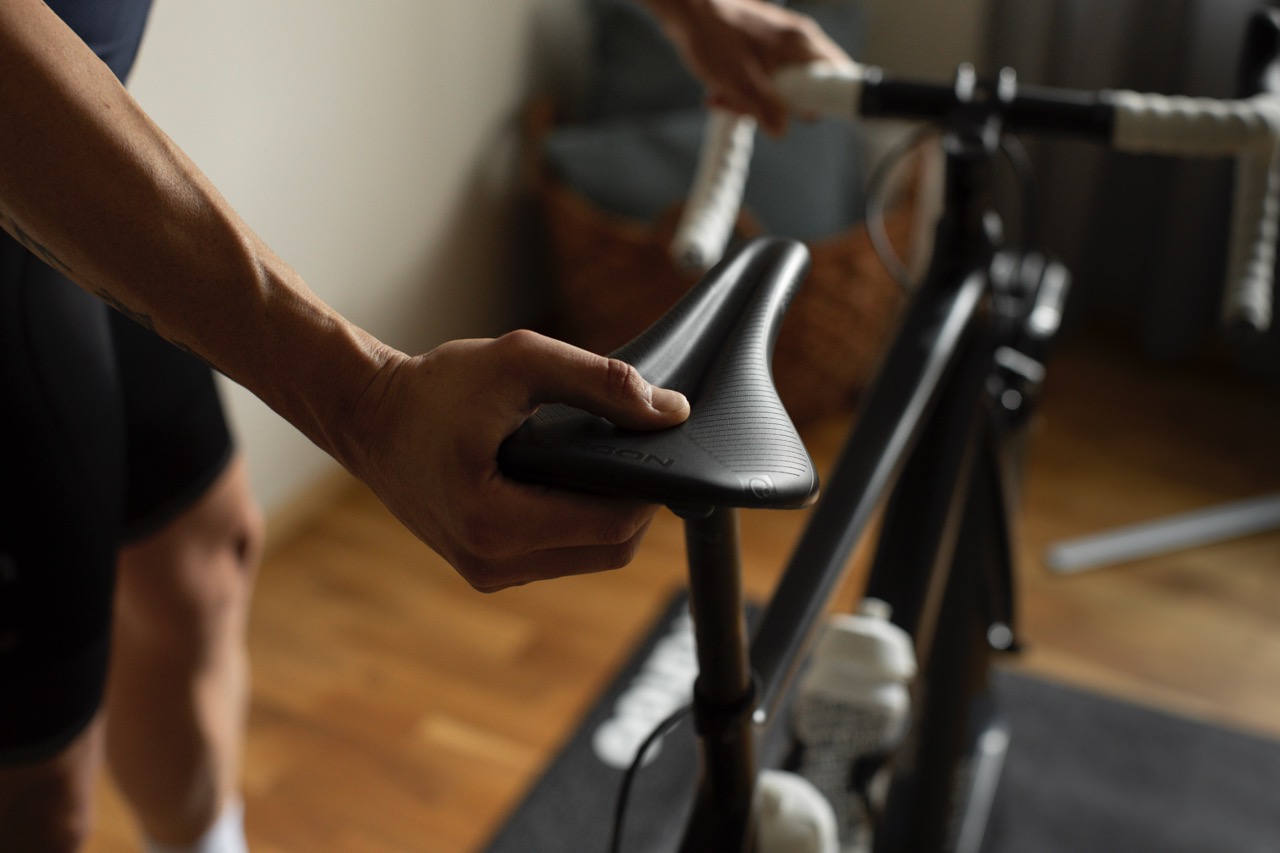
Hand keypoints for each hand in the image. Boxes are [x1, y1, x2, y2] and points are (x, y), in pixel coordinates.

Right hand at [349, 330, 689, 591]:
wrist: (369, 418)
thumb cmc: (437, 387)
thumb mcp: (521, 362)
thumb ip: (601, 383)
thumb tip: (671, 412)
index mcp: (494, 521)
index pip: (612, 525)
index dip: (650, 488)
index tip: (662, 445)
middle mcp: (492, 563)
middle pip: (610, 550)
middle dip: (636, 503)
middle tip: (639, 450)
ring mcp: (489, 574)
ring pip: (590, 557)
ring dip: (610, 513)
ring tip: (605, 460)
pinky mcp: (488, 569)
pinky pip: (561, 555)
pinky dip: (580, 521)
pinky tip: (574, 479)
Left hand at [648, 0, 854, 133]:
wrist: (685, 8)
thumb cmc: (711, 35)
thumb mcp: (740, 81)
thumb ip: (765, 108)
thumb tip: (781, 130)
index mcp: (801, 44)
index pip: (838, 74)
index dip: (828, 100)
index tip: (805, 114)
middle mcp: (796, 41)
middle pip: (805, 87)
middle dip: (776, 106)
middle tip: (749, 109)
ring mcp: (778, 43)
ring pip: (779, 85)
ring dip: (752, 100)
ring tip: (724, 98)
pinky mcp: (761, 47)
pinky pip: (762, 77)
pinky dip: (743, 88)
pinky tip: (720, 91)